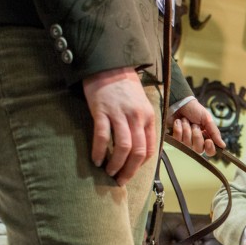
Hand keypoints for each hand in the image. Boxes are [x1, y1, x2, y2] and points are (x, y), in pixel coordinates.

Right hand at [82, 66, 156, 185]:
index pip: (150, 149)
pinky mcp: (102, 110)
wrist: (108, 64)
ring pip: (123, 147)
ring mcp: (119, 114)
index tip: (131, 172)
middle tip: (120, 181)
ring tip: (108, 172)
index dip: (140, 165)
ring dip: (116, 164)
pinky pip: (102, 136)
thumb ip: (142, 124)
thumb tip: (138, 148)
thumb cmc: (124, 86)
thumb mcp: (141, 105)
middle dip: (129, 171)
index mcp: (149, 117)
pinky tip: (95, 159)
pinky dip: (99, 151)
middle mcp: (137, 117)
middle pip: (138, 152)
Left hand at [170, 98, 223, 156]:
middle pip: (199, 149)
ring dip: (186, 129)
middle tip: (194, 125)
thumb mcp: (207, 118)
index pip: (210, 151)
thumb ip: (214, 132)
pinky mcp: (175, 140)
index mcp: (206, 138)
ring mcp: (185, 142)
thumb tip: (223, 145)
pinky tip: (178, 122)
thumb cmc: (194, 110)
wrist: (179, 103)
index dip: (209, 148)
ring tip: (185, 120)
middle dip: (196, 135)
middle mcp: (196, 142)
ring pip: (187, 144)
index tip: (208, 141)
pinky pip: (177, 140)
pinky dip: (178, 129)